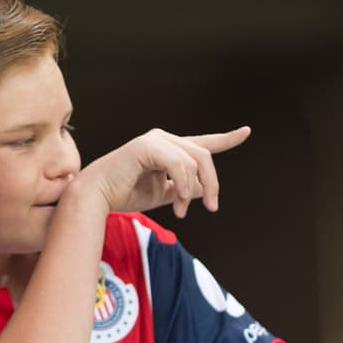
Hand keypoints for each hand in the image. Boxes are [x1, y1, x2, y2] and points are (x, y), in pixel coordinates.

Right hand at [77, 126, 250, 217]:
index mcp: (167, 148)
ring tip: (182, 211)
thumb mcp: (164, 194)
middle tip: (211, 208)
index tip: (245, 132)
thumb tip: (207, 190)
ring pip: (195, 161)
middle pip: (204, 156)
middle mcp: (163, 139)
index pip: (203, 143)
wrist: (97, 197)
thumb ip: (185, 189)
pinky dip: (183, 186)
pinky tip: (178, 202)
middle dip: (212, 183)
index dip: (226, 139)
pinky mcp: (147, 146)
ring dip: (192, 191)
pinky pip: (180, 164)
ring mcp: (155, 140)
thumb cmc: (125, 194)